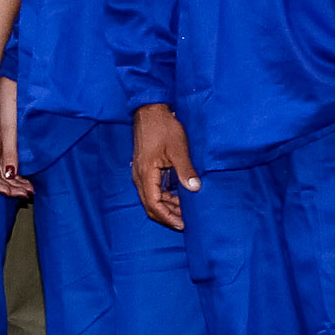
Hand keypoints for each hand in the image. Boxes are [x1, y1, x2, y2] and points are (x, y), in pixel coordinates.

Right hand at [131, 102, 198, 230]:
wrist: (151, 110)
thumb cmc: (163, 126)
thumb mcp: (178, 148)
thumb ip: (185, 170)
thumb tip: (195, 189)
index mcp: (145, 173)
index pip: (153, 204)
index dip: (168, 217)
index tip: (183, 224)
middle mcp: (139, 176)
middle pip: (150, 205)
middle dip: (167, 216)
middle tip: (185, 222)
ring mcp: (140, 172)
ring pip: (151, 198)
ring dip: (167, 206)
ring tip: (185, 210)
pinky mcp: (145, 168)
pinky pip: (152, 189)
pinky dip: (164, 196)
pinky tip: (178, 196)